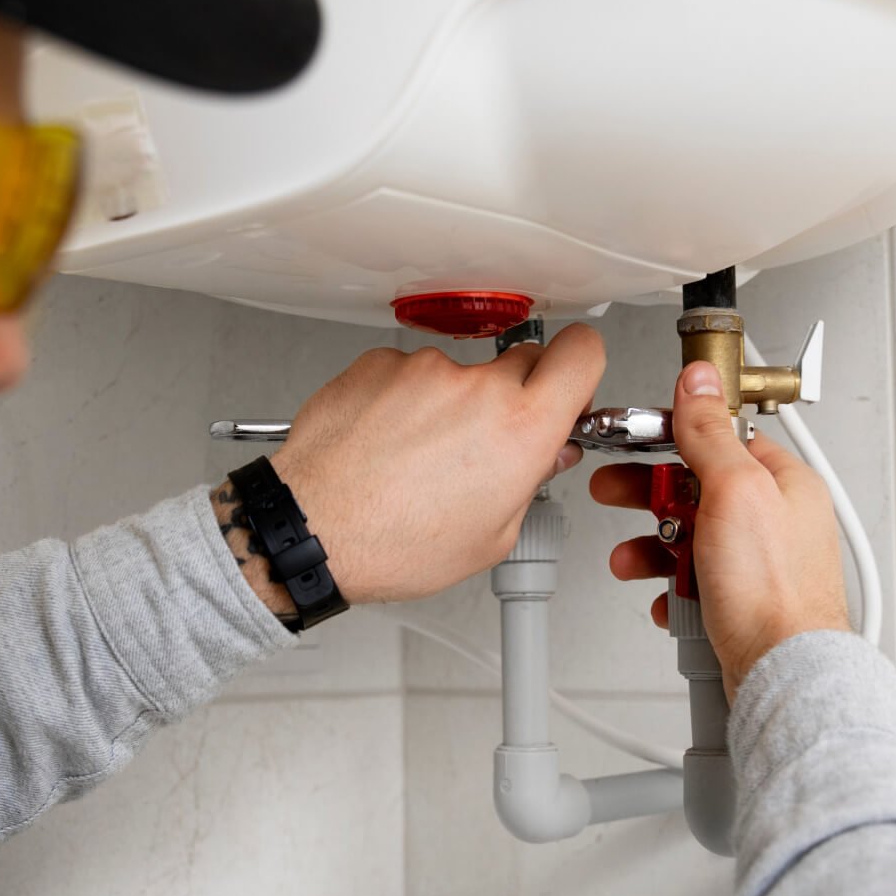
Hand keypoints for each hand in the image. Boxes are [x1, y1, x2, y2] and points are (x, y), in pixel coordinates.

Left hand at [247, 325, 603, 605]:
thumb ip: (529, 483)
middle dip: (515, 395)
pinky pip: (408, 373)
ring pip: (459, 373)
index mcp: (520, 429)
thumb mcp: (491, 537)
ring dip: (449, 403)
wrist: (312, 530)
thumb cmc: (393, 544)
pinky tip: (386, 443)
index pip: (582, 352)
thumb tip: (545, 455)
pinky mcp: (379, 363)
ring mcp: (424, 369)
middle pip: (522, 361)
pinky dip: (402, 400)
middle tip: (488, 439)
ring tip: (418, 456)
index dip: (581, 366)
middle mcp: (476, 387)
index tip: (570, 382)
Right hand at [591, 361, 849, 695]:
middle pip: (698, 490)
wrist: (783, 673)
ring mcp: (760, 564)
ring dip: (653, 548)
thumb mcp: (734, 490)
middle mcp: (776, 520)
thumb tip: (699, 382)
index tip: (637, 440)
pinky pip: (695, 583)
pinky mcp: (744, 602)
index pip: (720, 439)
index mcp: (783, 482)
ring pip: (691, 539)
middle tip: (615, 493)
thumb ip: (710, 433)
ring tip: (631, 559)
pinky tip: (667, 597)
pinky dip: (672, 589)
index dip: (673, 437)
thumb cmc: (774, 591)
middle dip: (650, 498)